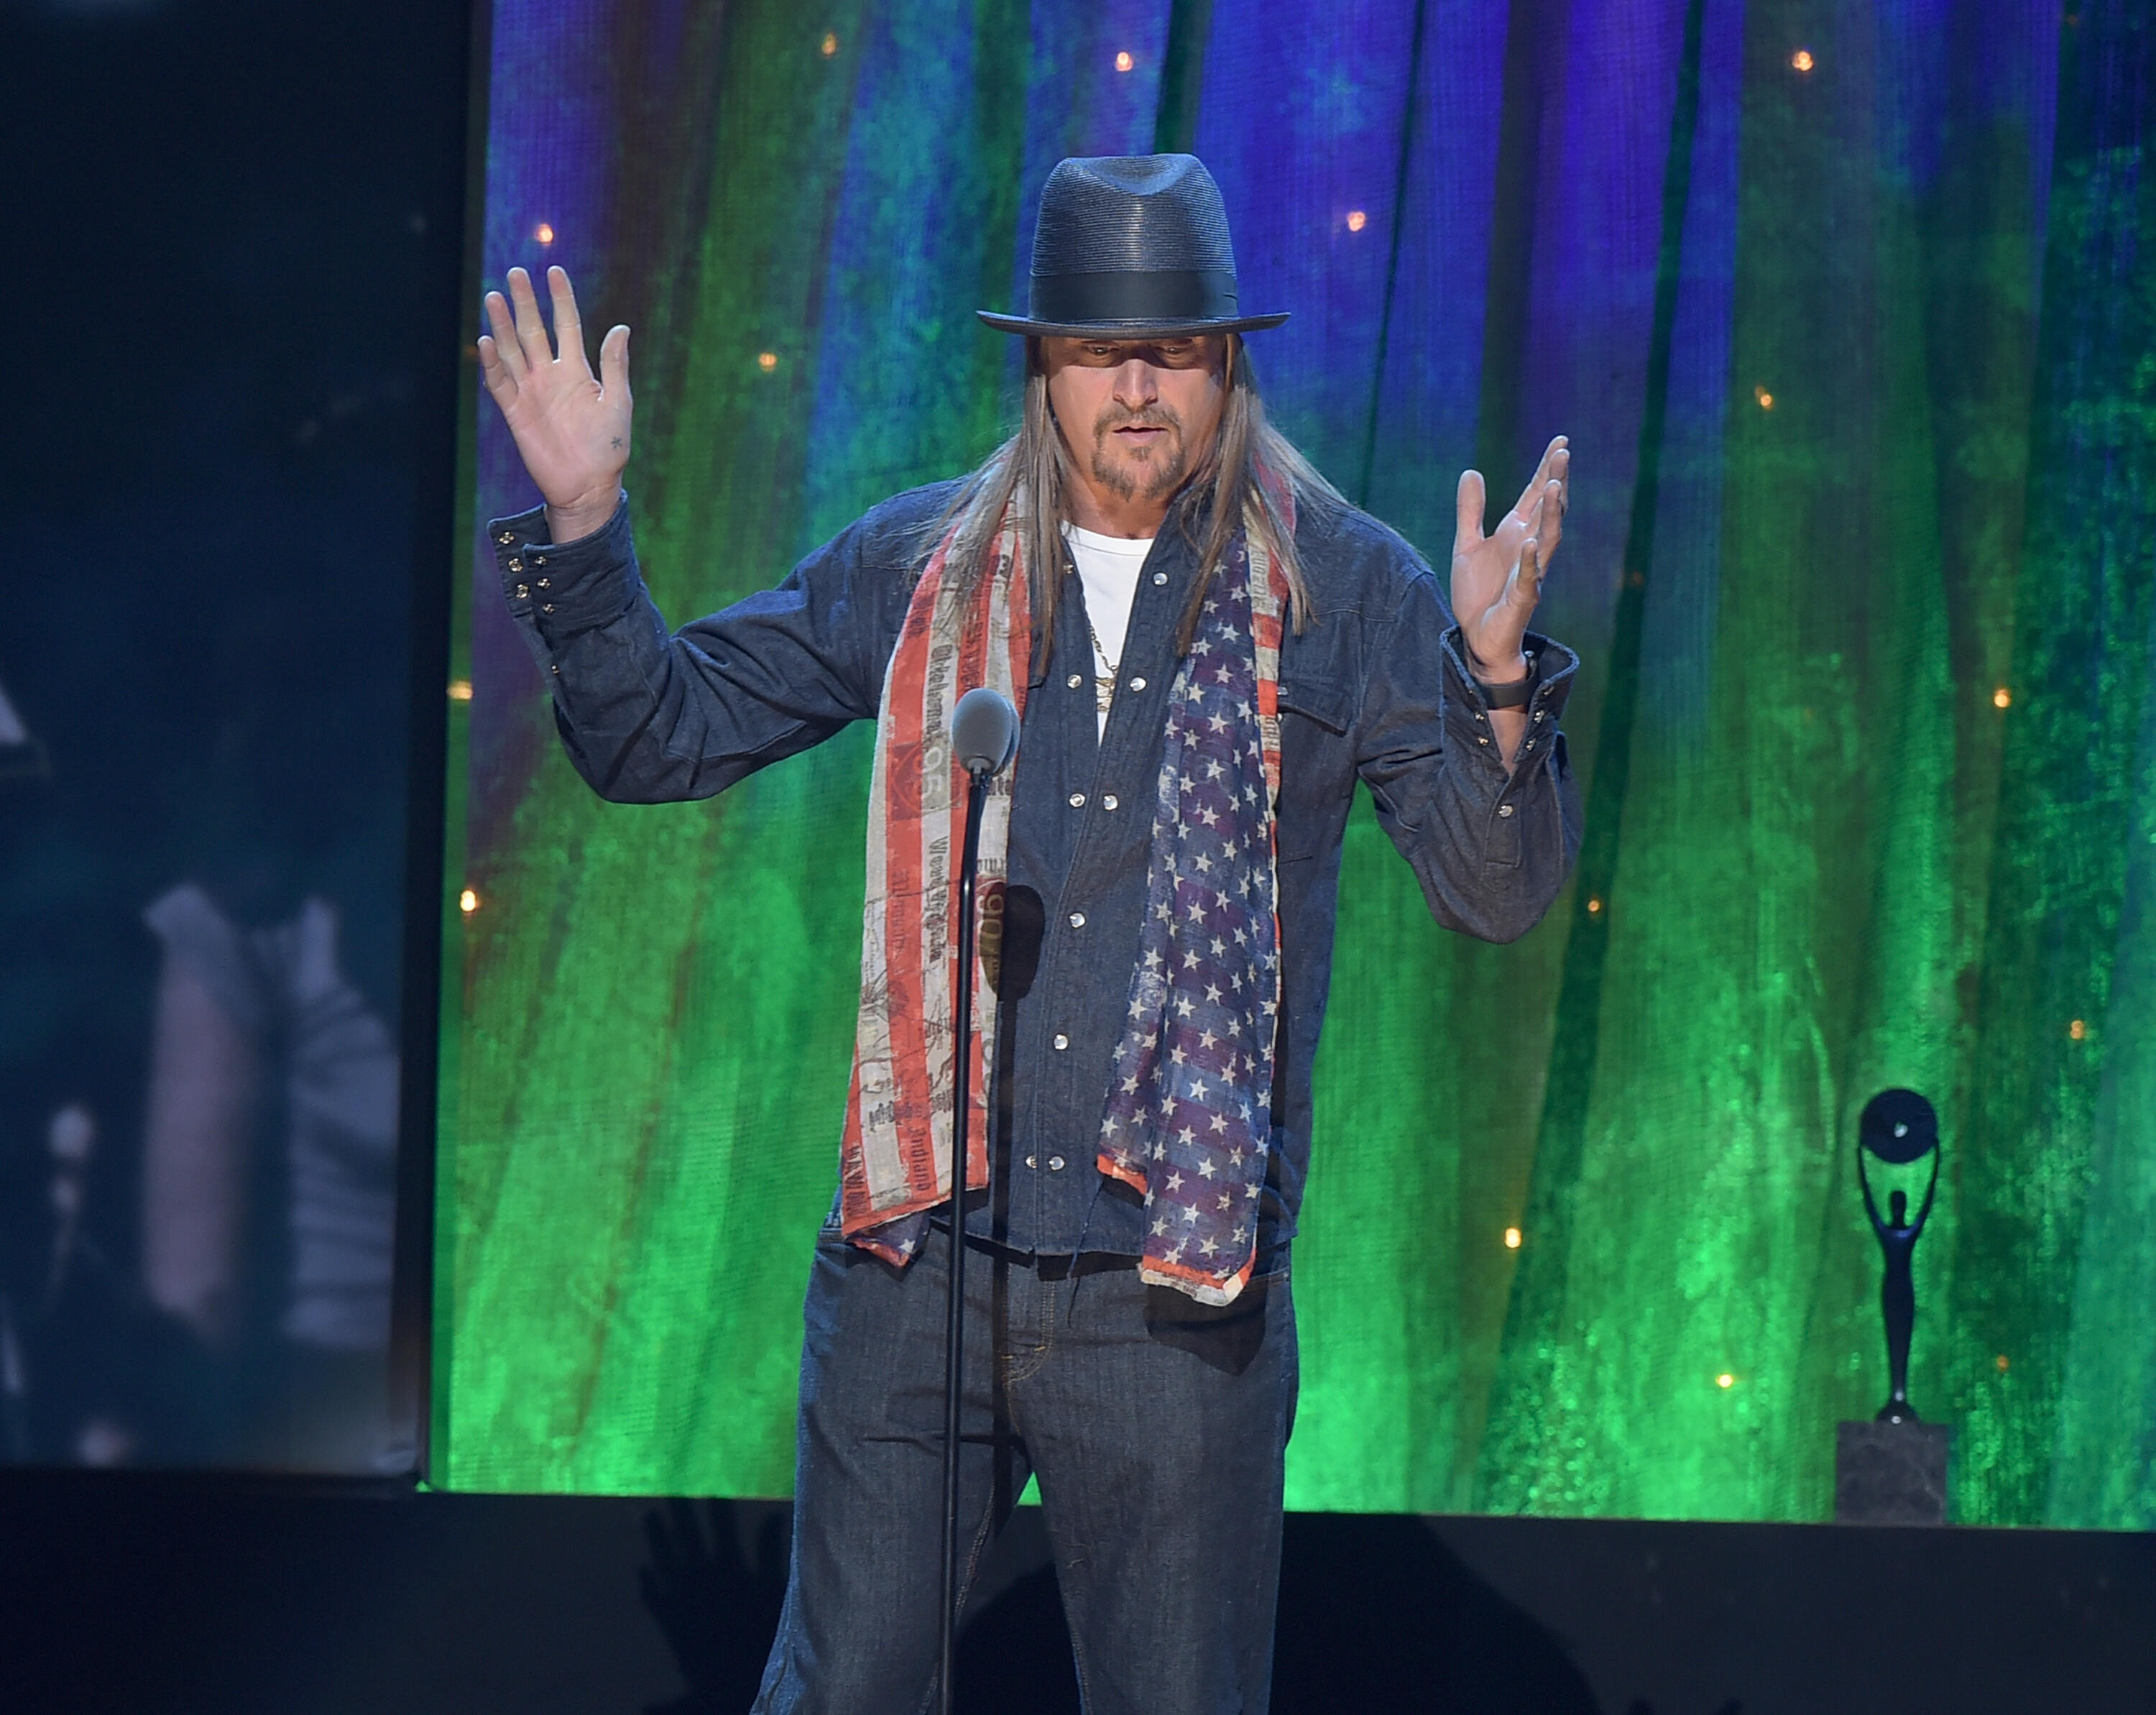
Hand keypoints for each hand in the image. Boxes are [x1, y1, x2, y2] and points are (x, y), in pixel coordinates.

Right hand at [478, 265, 631, 542]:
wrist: (589, 487)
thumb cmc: (608, 449)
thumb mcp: (618, 403)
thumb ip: (614, 365)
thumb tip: (622, 328)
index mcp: (577, 371)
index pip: (566, 325)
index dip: (561, 299)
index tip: (555, 271)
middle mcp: (550, 376)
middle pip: (533, 330)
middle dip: (525, 303)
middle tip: (515, 273)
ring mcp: (531, 392)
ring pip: (512, 350)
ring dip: (503, 324)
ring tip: (495, 296)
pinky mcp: (515, 412)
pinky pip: (500, 383)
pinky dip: (493, 363)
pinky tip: (487, 340)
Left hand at [1451, 435, 1568, 679]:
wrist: (1476, 637)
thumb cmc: (1478, 593)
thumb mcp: (1466, 546)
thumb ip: (1469, 511)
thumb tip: (1471, 471)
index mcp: (1516, 533)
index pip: (1535, 495)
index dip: (1546, 469)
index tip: (1560, 442)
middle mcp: (1529, 548)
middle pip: (1547, 510)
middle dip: (1555, 482)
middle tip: (1563, 454)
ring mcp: (1529, 572)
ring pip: (1548, 539)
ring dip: (1551, 514)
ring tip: (1554, 487)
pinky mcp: (1522, 598)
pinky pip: (1530, 577)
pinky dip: (1531, 561)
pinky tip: (1532, 542)